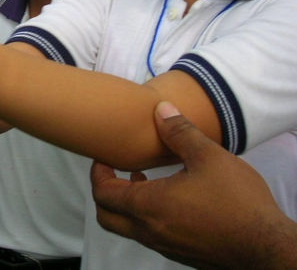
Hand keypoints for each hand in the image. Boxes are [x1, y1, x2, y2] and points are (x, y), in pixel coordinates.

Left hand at [90, 102, 292, 268]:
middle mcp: (149, 231)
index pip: (102, 193)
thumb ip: (179, 132)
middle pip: (107, 216)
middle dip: (105, 191)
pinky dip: (146, 217)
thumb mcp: (208, 157)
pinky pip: (149, 236)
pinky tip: (170, 199)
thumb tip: (160, 109)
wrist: (267, 247)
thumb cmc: (236, 201)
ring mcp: (164, 246)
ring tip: (146, 179)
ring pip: (128, 228)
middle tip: (120, 170)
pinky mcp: (180, 254)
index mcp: (148, 206)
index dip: (98, 173)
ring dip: (127, 204)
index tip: (107, 157)